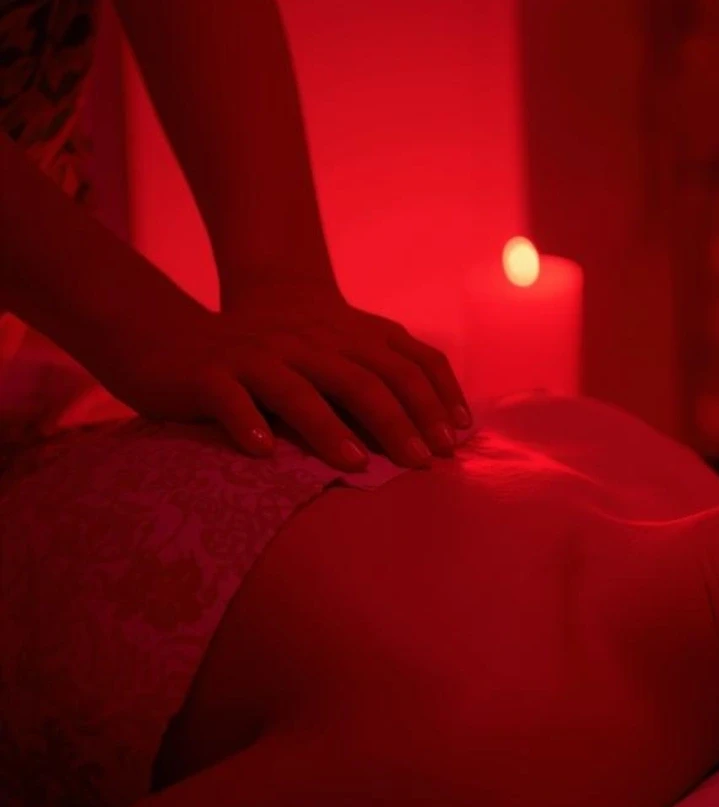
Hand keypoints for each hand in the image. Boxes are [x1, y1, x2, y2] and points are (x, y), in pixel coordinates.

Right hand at [88, 284, 470, 470]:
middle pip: (359, 380)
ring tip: (356, 464)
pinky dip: (247, 423)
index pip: (397, 366)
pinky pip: (229, 398)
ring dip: (328, 429)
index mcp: (337, 343)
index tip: (456, 440)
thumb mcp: (322, 364)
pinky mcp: (208, 374)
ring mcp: (254, 357)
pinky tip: (262, 453)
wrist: (171, 338)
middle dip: (395, 423)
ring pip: (297, 391)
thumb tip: (432, 429)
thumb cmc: (261, 365)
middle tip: (421, 462)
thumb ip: (369, 386)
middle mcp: (302, 346)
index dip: (431, 400)